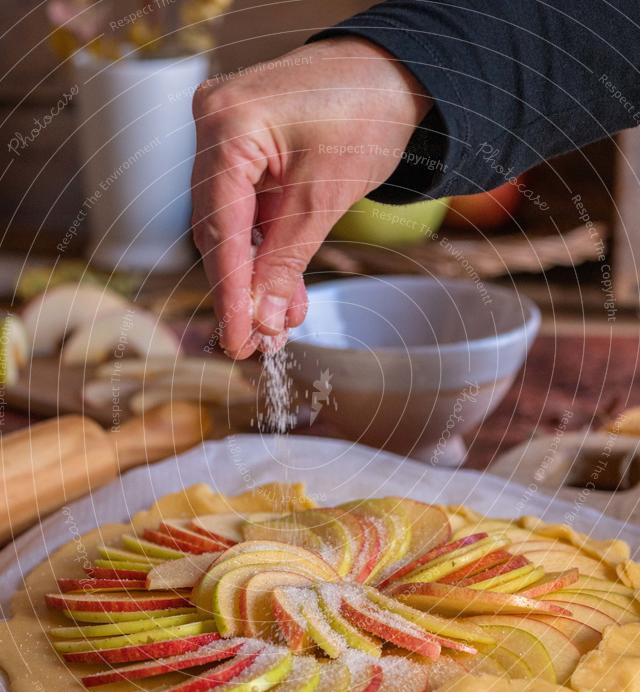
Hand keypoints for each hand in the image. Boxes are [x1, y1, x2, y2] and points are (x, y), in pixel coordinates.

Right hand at [191, 36, 429, 357]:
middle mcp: (214, 127)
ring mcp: (226, 139)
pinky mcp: (245, 155)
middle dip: (241, 292)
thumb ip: (290, 260)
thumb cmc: (367, 111)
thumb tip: (265, 321)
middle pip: (218, 230)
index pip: (219, 226)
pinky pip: (249, 215)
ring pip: (232, 229)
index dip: (229, 292)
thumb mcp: (327, 194)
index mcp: (228, 124)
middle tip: (254, 344)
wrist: (393, 74)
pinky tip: (284, 295)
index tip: (237, 339)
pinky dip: (268, 255)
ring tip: (277, 328)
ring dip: (257, 280)